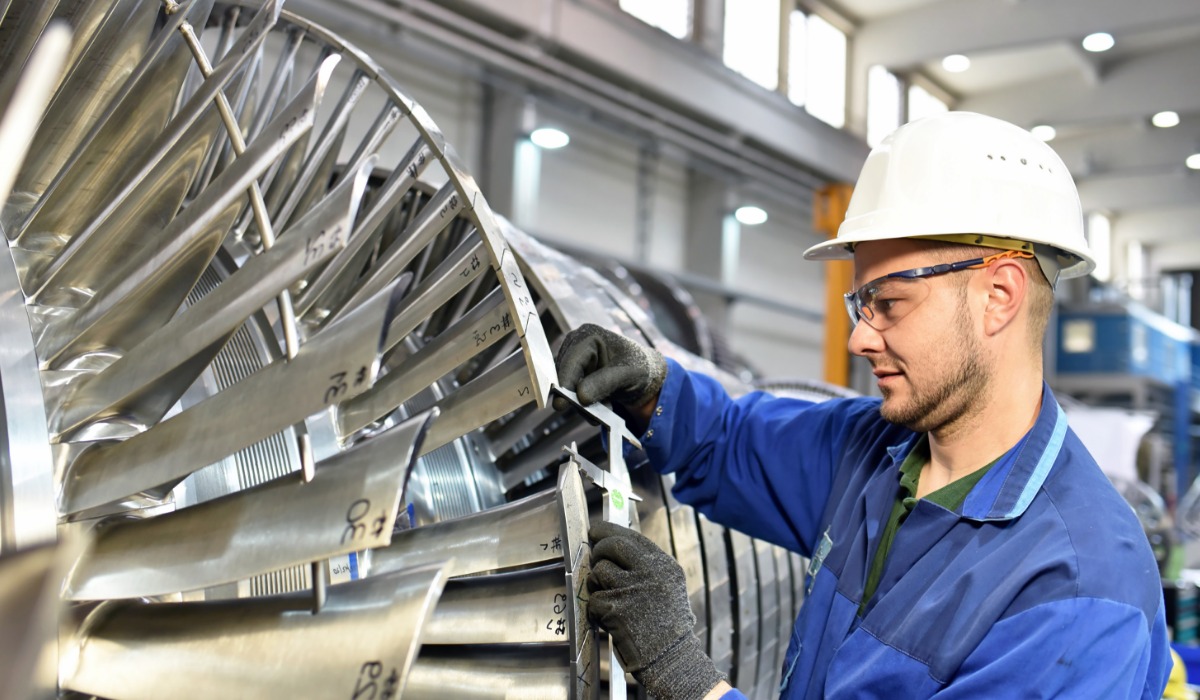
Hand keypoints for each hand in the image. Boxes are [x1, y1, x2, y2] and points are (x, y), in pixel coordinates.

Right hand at [553, 324, 665, 411]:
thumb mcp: (628, 373)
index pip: (571, 360)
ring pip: (565, 387)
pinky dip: (585, 404)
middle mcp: (576, 345)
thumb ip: (605, 382)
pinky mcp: (574, 376)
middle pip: (564, 375)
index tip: (562, 404)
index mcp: (589, 335)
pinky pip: (571, 393)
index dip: (565, 382)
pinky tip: (603, 406)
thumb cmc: (639, 367)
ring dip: (583, 404)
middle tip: (593, 416)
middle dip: (576, 397)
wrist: (643, 375)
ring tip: (606, 408)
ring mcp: (573, 361)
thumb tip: (581, 396)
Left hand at [587, 521, 724, 699]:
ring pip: (599, 571)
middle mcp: (649, 573)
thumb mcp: (668, 586)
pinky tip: (610, 618)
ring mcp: (631, 590)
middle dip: (599, 550)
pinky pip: (593, 598)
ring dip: (598, 584)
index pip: (632, 537)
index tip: (595, 530)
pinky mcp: (615, 608)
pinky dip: (596, 608)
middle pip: (612, 546)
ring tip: (610, 598)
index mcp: (664, 565)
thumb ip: (645, 566)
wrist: (671, 658)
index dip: (610, 530)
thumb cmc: (667, 624)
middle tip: (595, 558)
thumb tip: (612, 545)